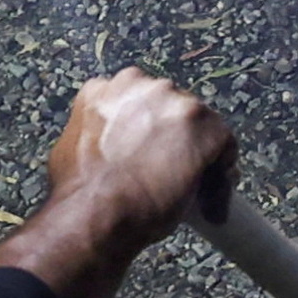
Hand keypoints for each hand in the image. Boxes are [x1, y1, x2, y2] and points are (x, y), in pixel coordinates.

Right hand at [0, 71, 230, 297]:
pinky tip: (214, 200)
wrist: (96, 212)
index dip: (149, 129)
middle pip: (170, 107)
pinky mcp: (203, 124)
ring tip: (197, 189)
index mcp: (102, 89)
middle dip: (175, 137)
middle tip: (174, 171)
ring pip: (200, 124)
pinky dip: (222, 172)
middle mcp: (139, 84)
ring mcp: (174, 101)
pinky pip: (224, 144)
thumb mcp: (72, 148)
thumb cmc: (78, 193)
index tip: (154, 153)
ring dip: (201, 152)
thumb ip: (96, 133)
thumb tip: (109, 148)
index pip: (137, 101)